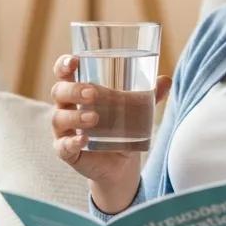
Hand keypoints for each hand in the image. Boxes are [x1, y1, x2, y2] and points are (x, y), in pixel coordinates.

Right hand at [49, 54, 171, 185]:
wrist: (121, 164)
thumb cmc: (122, 128)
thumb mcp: (136, 110)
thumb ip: (149, 95)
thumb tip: (166, 80)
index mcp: (78, 92)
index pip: (64, 73)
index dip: (64, 65)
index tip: (74, 61)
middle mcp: (66, 108)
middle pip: (59, 92)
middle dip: (73, 90)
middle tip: (93, 93)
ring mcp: (64, 131)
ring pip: (58, 119)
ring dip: (75, 116)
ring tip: (95, 118)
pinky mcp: (67, 152)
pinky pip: (62, 146)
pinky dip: (71, 142)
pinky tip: (83, 140)